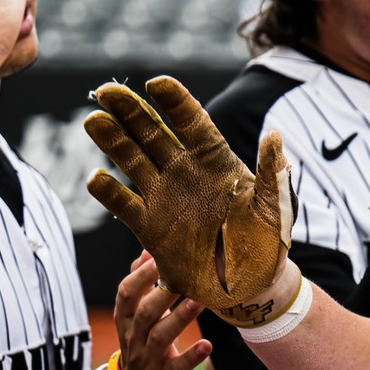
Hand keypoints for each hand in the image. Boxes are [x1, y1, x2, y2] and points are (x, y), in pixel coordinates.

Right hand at [85, 76, 296, 325]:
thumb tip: (275, 136)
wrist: (249, 287)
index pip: (192, 122)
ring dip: (112, 141)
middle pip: (152, 133)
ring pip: (131, 160)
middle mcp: (184, 172)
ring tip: (94, 121)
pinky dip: (108, 191)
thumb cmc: (268, 244)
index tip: (156, 83)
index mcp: (216, 161)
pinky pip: (123, 204)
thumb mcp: (275, 209)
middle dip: (130, 111)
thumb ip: (272, 174)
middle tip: (105, 91)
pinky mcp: (149, 226)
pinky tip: (96, 178)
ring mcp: (164, 197)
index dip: (174, 101)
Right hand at [113, 255, 210, 369]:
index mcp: (125, 319)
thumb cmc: (143, 342)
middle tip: (186, 275)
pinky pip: (179, 366)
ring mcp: (149, 358)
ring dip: (180, 318)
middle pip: (145, 313)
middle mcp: (134, 337)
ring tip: (198, 302)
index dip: (140, 277)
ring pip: (162, 336)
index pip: (126, 294)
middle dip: (163, 294)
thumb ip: (141, 285)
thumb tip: (147, 252)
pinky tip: (207, 344)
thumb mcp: (136, 316)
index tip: (157, 258)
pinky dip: (193, 356)